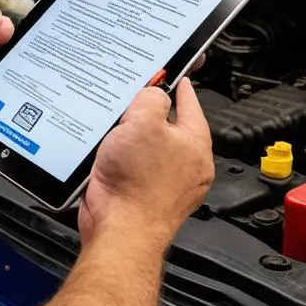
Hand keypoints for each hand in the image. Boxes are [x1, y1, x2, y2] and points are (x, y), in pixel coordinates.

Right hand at [78, 78, 213, 251]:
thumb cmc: (137, 184)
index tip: (175, 76)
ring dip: (134, 136)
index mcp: (195, 144)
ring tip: (118, 127)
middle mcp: (188, 165)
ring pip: (151, 145)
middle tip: (134, 99)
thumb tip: (153, 94)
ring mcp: (168, 182)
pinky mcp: (145, 193)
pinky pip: (137, 164)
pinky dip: (124, 156)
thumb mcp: (143, 123)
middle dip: (150, 113)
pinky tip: (110, 153)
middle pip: (170, 125)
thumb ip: (151, 99)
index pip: (191, 104)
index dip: (179, 86)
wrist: (121, 229)